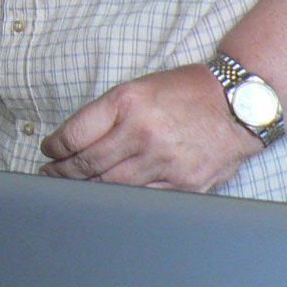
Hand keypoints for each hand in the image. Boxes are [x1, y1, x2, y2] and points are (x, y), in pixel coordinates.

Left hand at [39, 64, 260, 190]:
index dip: (55, 146)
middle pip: (88, 164)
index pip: (76, 133)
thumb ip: (106, 113)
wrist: (238, 105)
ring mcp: (164, 161)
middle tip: (50, 174)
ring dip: (87, 188)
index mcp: (127, 103)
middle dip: (62, 172)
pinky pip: (142, 197)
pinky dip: (122, 198)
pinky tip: (109, 196)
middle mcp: (143, 132)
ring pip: (112, 185)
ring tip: (73, 187)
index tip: (47, 150)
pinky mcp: (184, 183)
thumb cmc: (185, 92)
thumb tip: (73, 140)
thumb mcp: (138, 88)